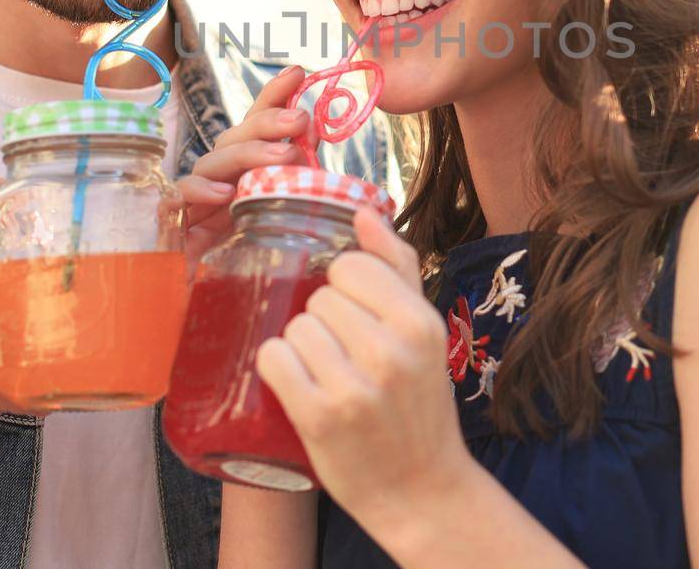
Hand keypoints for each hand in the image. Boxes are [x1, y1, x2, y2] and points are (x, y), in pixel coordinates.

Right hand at [165, 64, 311, 263]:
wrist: (193, 293)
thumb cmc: (238, 251)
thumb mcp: (274, 214)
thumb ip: (294, 180)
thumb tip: (321, 144)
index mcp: (242, 168)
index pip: (255, 124)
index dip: (273, 96)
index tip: (297, 73)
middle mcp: (217, 174)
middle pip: (236, 136)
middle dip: (269, 123)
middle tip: (301, 120)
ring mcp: (193, 195)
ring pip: (214, 161)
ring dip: (249, 154)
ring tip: (284, 155)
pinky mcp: (172, 220)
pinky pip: (180, 197)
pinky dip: (202, 191)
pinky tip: (226, 193)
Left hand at [256, 207, 474, 525]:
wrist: (420, 489)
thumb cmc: (418, 404)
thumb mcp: (424, 334)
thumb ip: (396, 266)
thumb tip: (362, 209)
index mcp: (420, 324)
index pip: (351, 266)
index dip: (346, 289)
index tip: (359, 319)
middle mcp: (390, 352)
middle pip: (319, 298)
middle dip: (325, 322)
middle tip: (346, 357)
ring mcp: (353, 387)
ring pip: (294, 327)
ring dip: (302, 348)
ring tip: (327, 376)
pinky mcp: (318, 418)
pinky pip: (273, 359)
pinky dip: (278, 371)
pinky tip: (301, 387)